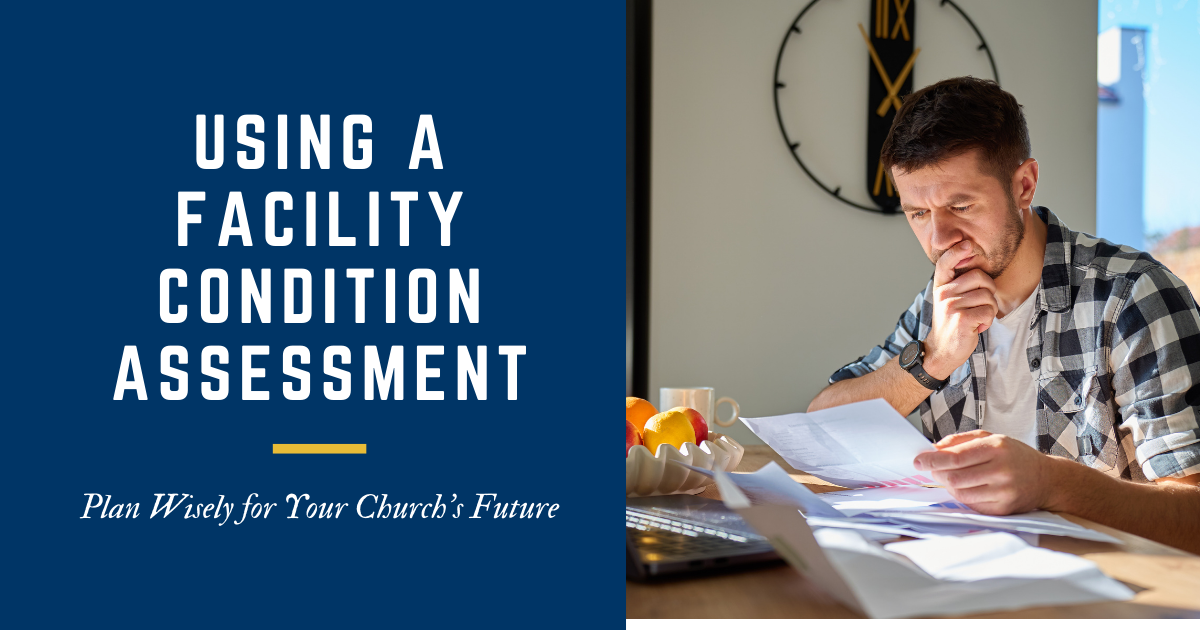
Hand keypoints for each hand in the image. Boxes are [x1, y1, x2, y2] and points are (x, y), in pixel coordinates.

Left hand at [912, 430, 1050, 514]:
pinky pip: (971, 505)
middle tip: (932, 469)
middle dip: (936, 474)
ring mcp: (1004, 492)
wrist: (1046, 479)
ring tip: (949, 477)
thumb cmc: (1015, 455)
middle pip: (954, 477)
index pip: (955, 457)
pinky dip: (962, 496)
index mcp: (997, 448)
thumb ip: (961, 440)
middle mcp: (1001, 470)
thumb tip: (934, 448)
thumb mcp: (991, 437)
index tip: (918, 461)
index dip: (932, 460)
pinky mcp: (1003, 509)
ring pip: (960, 493)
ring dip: (947, 486)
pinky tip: (966, 487)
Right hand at [924, 241, 997, 379]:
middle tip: (979, 306)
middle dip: (989, 292)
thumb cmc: (951, 322)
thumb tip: (973, 261)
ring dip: (989, 310)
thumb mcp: (949, 299)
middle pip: (980, 277)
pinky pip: (989, 311)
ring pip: (988, 296)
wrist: (942, 350)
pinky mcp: (961, 319)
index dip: (957, 251)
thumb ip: (958, 283)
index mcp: (941, 286)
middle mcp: (944, 293)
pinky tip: (976, 327)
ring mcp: (951, 306)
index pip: (946, 262)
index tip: (966, 244)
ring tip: (976, 318)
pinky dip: (988, 321)